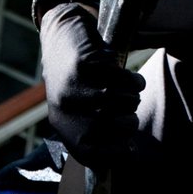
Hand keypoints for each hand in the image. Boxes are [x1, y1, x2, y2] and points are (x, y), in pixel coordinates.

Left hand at [40, 2, 143, 168]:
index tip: (128, 150)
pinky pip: (120, 79)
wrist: (60, 36)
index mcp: (62, 123)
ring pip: (116, 101)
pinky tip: (133, 80)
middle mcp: (64, 108)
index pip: (88, 151)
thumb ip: (92, 131)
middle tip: (131, 116)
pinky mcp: (84, 63)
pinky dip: (132, 81)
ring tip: (132, 95)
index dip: (112, 155)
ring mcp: (73, 85)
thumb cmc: (76, 80)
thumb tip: (124, 157)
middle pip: (108, 127)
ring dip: (132, 99)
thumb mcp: (75, 109)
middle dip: (128, 123)